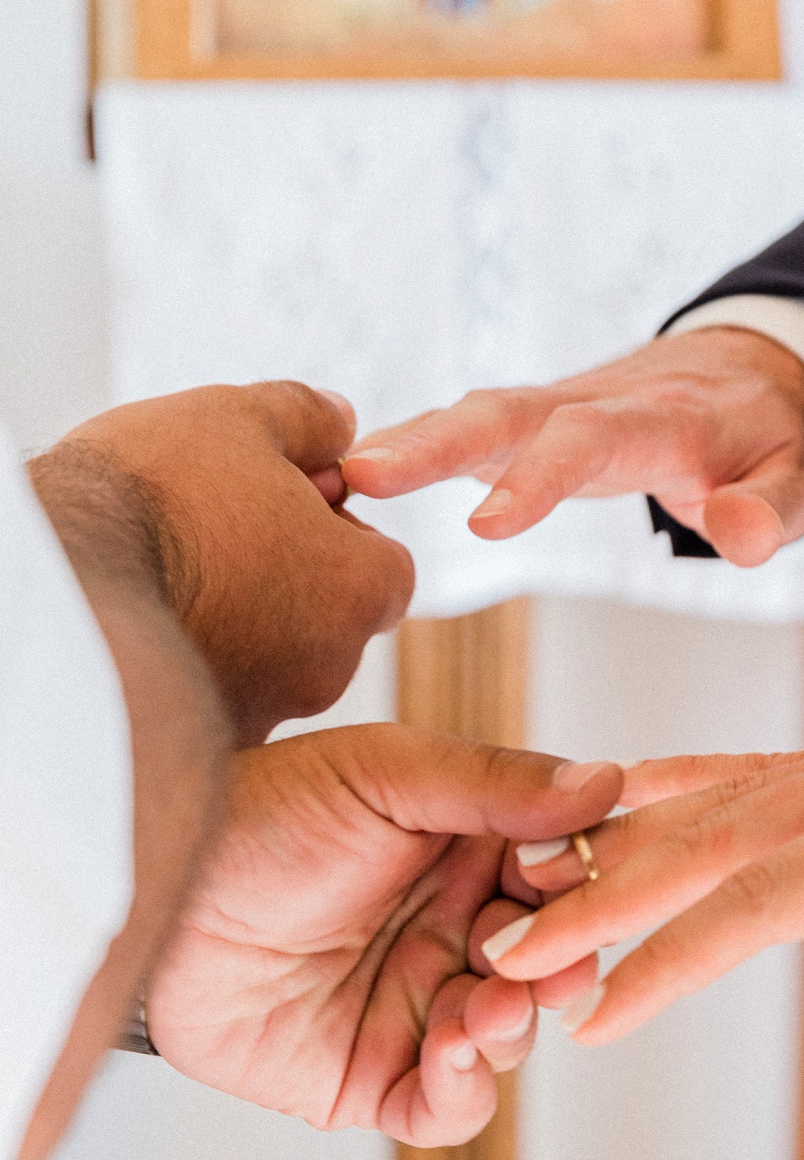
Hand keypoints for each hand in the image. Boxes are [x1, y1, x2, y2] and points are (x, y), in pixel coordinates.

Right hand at [38, 381, 415, 740]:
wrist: (61, 586)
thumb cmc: (153, 500)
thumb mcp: (239, 419)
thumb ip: (306, 419)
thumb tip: (338, 420)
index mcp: (356, 589)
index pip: (386, 566)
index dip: (340, 531)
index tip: (284, 507)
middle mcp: (329, 666)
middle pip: (332, 617)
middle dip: (292, 577)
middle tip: (221, 534)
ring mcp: (268, 710)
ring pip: (275, 660)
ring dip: (244, 620)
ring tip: (176, 572)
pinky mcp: (206, 740)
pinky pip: (219, 692)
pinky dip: (200, 660)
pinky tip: (156, 618)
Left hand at [146, 726, 620, 1147]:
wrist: (152, 892)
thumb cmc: (254, 816)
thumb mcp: (382, 773)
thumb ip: (493, 783)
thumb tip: (606, 783)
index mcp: (469, 853)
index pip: (564, 876)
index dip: (584, 885)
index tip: (579, 877)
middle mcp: (454, 932)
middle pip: (552, 965)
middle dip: (562, 967)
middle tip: (551, 962)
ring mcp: (419, 1008)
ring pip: (512, 1037)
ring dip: (515, 1023)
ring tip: (487, 1002)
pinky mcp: (376, 1078)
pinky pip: (450, 1108)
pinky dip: (468, 1088)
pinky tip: (453, 1048)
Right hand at [342, 328, 803, 567]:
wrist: (755, 372)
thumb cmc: (775, 437)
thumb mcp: (800, 476)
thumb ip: (771, 508)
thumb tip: (738, 538)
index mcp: (661, 420)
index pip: (593, 441)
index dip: (540, 478)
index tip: (486, 528)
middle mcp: (595, 401)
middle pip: (508, 412)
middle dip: (434, 442)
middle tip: (361, 476)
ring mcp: (557, 408)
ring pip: (476, 416)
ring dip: (407, 443)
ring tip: (333, 478)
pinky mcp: (533, 423)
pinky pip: (468, 430)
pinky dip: (410, 447)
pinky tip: (346, 477)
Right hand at [475, 625, 803, 1151]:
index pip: (763, 896)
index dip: (670, 961)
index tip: (589, 1014)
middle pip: (706, 837)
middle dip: (600, 902)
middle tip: (502, 957)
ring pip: (712, 799)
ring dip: (618, 848)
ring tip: (525, 895)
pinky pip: (749, 768)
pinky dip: (671, 786)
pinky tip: (618, 796)